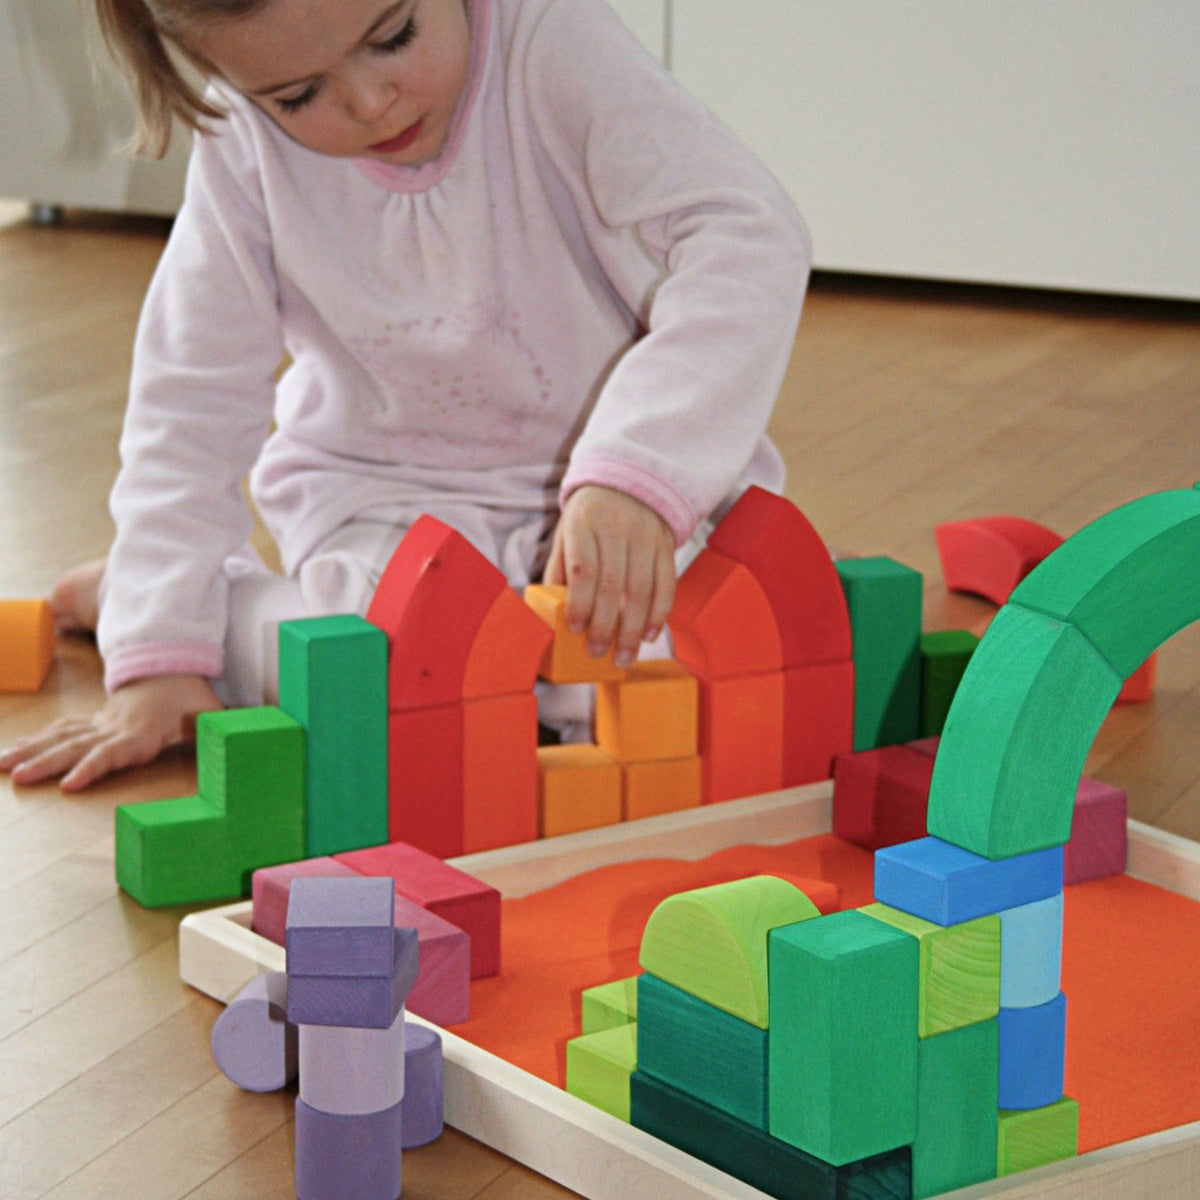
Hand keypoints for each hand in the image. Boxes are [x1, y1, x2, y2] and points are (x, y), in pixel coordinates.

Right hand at [0, 674, 221, 791]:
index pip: (113, 751)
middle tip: (18, 777)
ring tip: (2, 766)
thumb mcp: (211, 715)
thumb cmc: (194, 700)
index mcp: (142, 732)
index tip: (69, 784)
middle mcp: (116, 728)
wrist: (177, 668)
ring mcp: (102, 724)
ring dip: (32, 752)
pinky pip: (63, 731)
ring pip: (62, 737)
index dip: (92, 767)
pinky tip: (14, 751)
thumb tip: (248, 734)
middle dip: (47, 763)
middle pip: (77, 746)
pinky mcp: (95, 722)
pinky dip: (37, 741)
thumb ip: (220, 729)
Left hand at [545, 485, 675, 668]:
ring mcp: (645, 536)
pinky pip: (666, 584)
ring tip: (624, 656)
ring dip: (632, 629)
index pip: (583, 568)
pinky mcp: (666, 544)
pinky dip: (659, 613)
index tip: (576, 628)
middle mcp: (617, 529)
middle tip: (598, 652)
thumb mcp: (567, 532)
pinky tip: (649, 635)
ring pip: (641, 590)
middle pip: (613, 585)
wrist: (628, 482)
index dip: (580, 601)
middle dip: (605, 625)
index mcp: (585, 524)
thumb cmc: (590, 517)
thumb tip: (552, 612)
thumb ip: (560, 569)